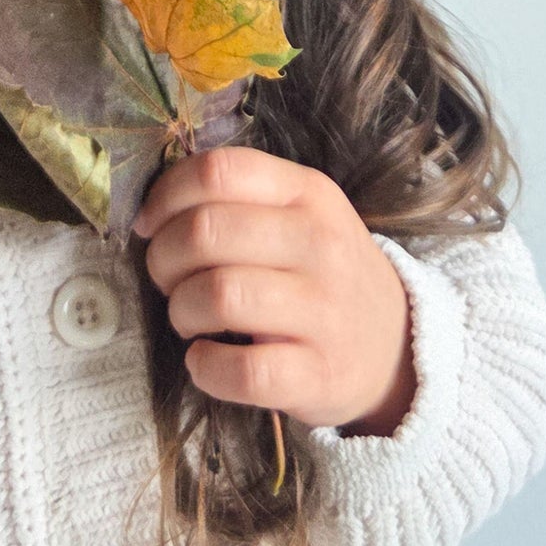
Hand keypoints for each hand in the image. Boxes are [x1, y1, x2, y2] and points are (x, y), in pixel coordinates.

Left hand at [131, 146, 417, 435]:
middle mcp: (321, 244)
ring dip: (180, 310)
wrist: (396, 348)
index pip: (219, 171)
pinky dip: (204, 367)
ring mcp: (325, 311)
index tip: (150, 225)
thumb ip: (236, 200)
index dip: (166, 196)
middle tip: (168, 279)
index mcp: (309, 194)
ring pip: (216, 295)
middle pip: (206, 231)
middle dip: (163, 258)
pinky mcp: (319, 374)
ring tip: (189, 318)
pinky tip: (205, 360)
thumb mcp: (299, 217)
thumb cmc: (322, 274)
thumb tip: (149, 212)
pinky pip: (240, 370)